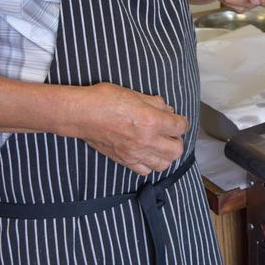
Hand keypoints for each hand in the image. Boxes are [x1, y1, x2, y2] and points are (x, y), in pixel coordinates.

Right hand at [73, 83, 188, 175]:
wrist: (82, 114)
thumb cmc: (105, 99)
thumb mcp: (134, 94)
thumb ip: (155, 103)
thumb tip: (167, 109)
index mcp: (151, 120)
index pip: (180, 127)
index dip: (181, 122)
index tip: (177, 119)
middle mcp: (146, 140)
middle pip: (177, 150)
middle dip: (177, 140)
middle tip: (170, 132)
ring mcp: (135, 153)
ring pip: (163, 164)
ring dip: (166, 154)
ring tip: (160, 144)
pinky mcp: (124, 160)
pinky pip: (145, 171)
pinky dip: (149, 163)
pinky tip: (145, 152)